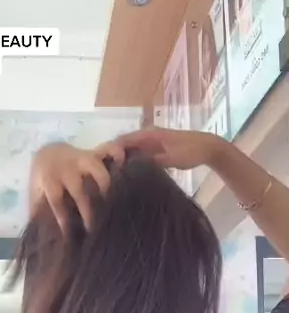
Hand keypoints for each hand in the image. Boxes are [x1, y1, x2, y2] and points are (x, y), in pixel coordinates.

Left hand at [30, 143, 111, 231]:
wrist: (49, 153)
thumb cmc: (43, 180)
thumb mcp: (36, 194)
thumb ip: (37, 211)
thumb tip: (39, 234)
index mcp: (50, 179)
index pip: (56, 200)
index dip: (63, 218)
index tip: (68, 233)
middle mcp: (67, 169)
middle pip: (78, 189)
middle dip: (87, 210)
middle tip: (93, 228)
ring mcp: (82, 160)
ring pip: (97, 170)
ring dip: (105, 187)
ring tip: (111, 205)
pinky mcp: (95, 154)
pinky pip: (109, 150)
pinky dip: (118, 155)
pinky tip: (124, 167)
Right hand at [99, 127, 225, 171]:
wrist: (208, 148)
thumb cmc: (190, 151)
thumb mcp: (170, 158)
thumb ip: (151, 161)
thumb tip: (130, 168)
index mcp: (148, 134)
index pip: (123, 141)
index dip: (111, 152)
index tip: (104, 167)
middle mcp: (146, 136)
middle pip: (124, 146)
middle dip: (114, 158)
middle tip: (105, 175)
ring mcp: (151, 143)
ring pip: (131, 151)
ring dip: (123, 162)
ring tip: (114, 177)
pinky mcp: (155, 150)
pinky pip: (139, 155)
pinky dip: (132, 163)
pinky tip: (129, 176)